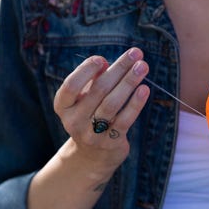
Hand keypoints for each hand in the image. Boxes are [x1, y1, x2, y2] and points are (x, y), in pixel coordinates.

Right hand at [53, 47, 149, 174]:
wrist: (93, 155)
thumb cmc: (91, 115)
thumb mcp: (86, 97)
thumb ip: (93, 80)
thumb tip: (106, 63)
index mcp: (63, 106)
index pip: (71, 86)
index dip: (85, 70)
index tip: (102, 59)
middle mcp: (74, 121)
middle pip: (98, 90)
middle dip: (119, 69)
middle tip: (136, 53)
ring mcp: (92, 134)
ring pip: (112, 104)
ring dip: (129, 82)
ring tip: (143, 67)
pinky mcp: (111, 142)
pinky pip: (125, 120)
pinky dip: (135, 103)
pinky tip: (144, 89)